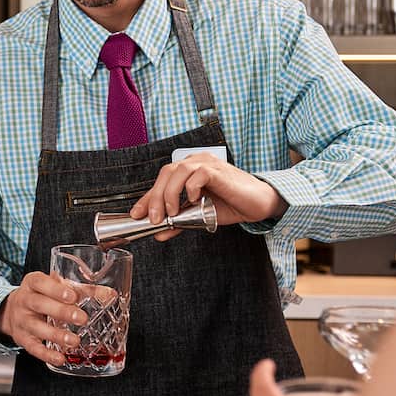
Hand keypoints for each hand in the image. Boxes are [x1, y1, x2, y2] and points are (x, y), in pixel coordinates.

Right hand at [0, 272, 87, 365]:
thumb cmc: (41, 295)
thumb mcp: (55, 287)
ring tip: (74, 341)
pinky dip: (47, 354)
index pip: (40, 282)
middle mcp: (24, 300)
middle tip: (82, 318)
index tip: (73, 296)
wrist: (12, 310)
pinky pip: (33, 348)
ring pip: (37, 327)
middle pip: (40, 304)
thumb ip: (82, 290)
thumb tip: (110, 294)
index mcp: (32, 283)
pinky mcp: (22, 339)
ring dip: (56, 335)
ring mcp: (22, 321)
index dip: (55, 290)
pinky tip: (60, 358)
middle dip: (61, 312)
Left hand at [128, 152, 285, 240]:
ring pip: (177, 170)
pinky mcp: (219, 171)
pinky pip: (199, 174)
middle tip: (153, 219)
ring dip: (169, 193)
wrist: (259, 204)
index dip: (147, 197)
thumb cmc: (231, 205)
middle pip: (165, 173)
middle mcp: (196, 163)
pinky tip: (193, 201)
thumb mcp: (199, 216)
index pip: (161, 181)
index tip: (137, 214)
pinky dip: (191, 188)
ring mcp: (208, 164)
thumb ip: (179, 222)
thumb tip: (158, 233)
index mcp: (189, 170)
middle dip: (154, 197)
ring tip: (171, 213)